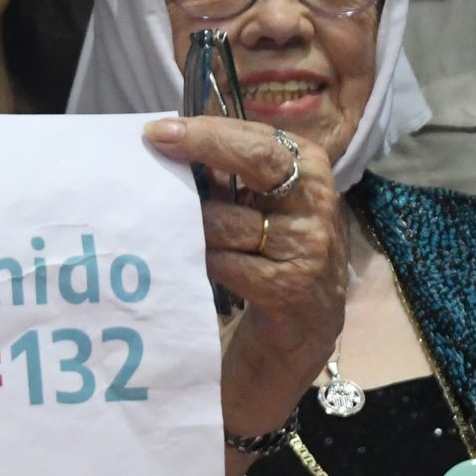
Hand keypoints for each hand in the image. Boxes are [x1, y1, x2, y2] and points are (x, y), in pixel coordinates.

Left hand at [146, 117, 345, 436]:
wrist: (292, 346)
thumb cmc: (264, 266)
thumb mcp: (254, 213)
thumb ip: (228, 178)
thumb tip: (169, 140)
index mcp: (311, 174)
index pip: (262, 138)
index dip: (209, 131)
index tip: (157, 130)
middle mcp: (319, 205)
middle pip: (260, 160)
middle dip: (205, 147)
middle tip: (155, 143)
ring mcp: (311, 250)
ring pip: (230, 220)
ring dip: (195, 227)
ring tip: (182, 236)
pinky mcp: (293, 291)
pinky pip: (228, 264)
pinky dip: (204, 264)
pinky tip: (196, 270)